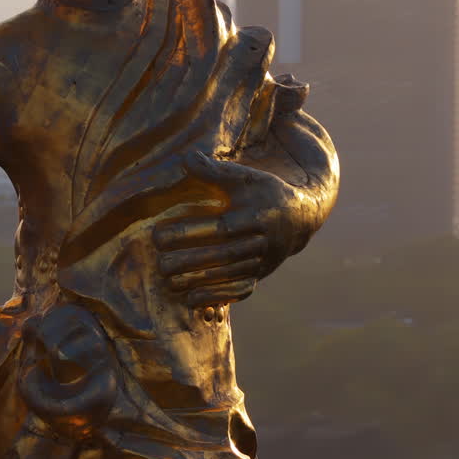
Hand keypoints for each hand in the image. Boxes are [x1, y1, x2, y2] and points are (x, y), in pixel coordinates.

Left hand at [153, 151, 298, 306]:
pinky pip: (240, 291)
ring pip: (229, 276)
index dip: (189, 233)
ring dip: (198, 282)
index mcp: (257, 215)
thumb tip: (186, 158)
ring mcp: (264, 261)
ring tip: (168, 282)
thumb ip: (214, 171)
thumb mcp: (244, 177)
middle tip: (159, 264)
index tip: (158, 235)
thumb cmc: (264, 192)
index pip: (220, 227)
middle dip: (189, 261)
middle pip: (223, 255)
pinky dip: (216, 297)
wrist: (300, 217)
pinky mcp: (261, 275)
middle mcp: (262, 241)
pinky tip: (191, 300)